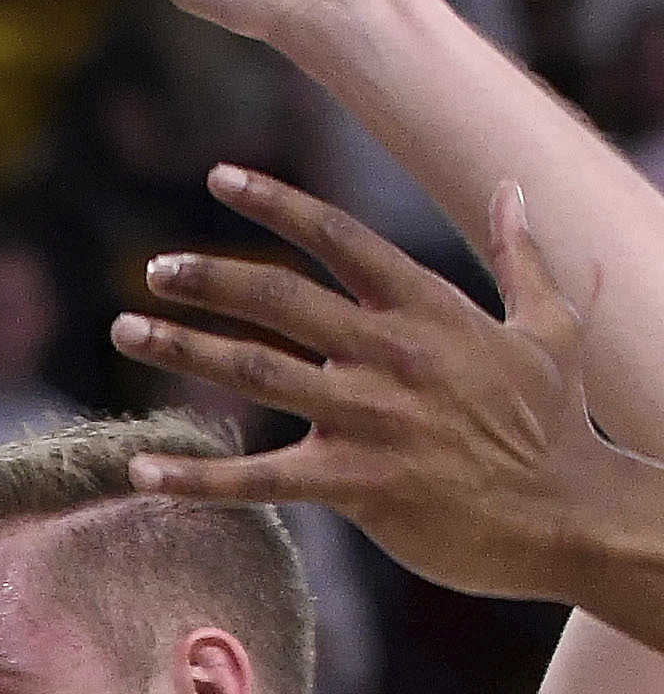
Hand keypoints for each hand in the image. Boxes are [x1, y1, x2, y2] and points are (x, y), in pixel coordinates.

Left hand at [113, 166, 610, 604]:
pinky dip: (198, 479)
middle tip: (153, 269)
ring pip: (257, 372)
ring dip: (184, 350)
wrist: (568, 514)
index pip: (340, 237)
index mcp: (427, 309)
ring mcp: (370, 418)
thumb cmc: (557, 424)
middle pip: (281, 297)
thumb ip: (520, 258)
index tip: (220, 179)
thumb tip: (513, 192)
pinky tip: (143, 474)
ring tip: (126, 332)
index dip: (276, 203)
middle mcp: (390, 353)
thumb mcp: (549, 327)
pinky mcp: (356, 485)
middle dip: (209, 278)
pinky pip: (259, 480)